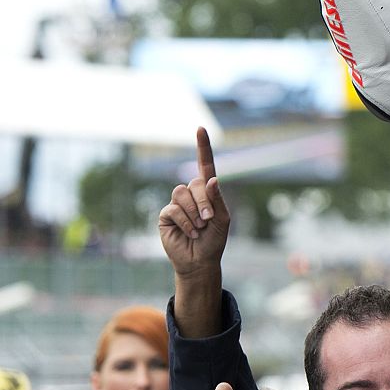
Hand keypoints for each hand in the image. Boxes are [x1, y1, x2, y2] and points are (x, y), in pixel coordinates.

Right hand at [158, 128, 230, 278]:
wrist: (200, 260)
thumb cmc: (214, 240)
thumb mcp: (223, 220)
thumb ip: (217, 200)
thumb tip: (211, 179)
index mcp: (208, 192)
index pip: (205, 166)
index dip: (203, 148)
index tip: (201, 129)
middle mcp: (191, 194)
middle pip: (194, 183)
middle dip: (204, 202)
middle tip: (209, 220)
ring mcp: (177, 203)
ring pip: (181, 194)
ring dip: (194, 213)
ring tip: (199, 228)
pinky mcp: (166, 215)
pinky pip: (173, 209)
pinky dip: (185, 222)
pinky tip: (189, 232)